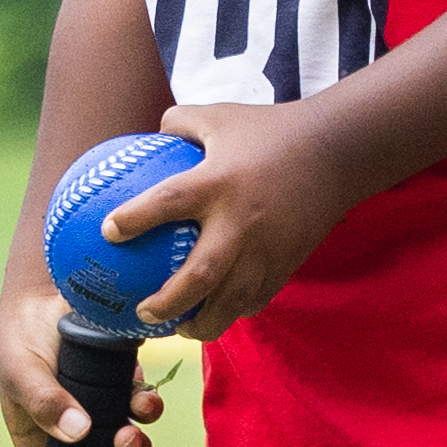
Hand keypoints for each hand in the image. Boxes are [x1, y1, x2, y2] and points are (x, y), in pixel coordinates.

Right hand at [0, 285, 166, 446]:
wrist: (54, 277)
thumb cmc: (25, 328)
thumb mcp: (23, 368)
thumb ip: (45, 402)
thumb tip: (78, 435)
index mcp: (38, 430)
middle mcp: (71, 421)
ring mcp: (99, 399)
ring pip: (125, 432)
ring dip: (138, 434)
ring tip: (141, 418)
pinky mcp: (123, 375)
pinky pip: (141, 399)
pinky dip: (147, 402)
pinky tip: (146, 391)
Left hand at [117, 101, 370, 339]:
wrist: (337, 152)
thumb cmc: (271, 130)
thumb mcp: (220, 116)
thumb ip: (179, 123)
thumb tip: (144, 139)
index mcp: (219, 182)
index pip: (168, 202)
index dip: (134, 218)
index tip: (109, 232)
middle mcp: (241, 221)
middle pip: (200, 275)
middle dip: (168, 301)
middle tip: (143, 312)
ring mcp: (266, 248)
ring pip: (232, 301)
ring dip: (203, 322)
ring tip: (181, 330)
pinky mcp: (286, 264)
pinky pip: (256, 298)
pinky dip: (234, 311)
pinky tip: (217, 312)